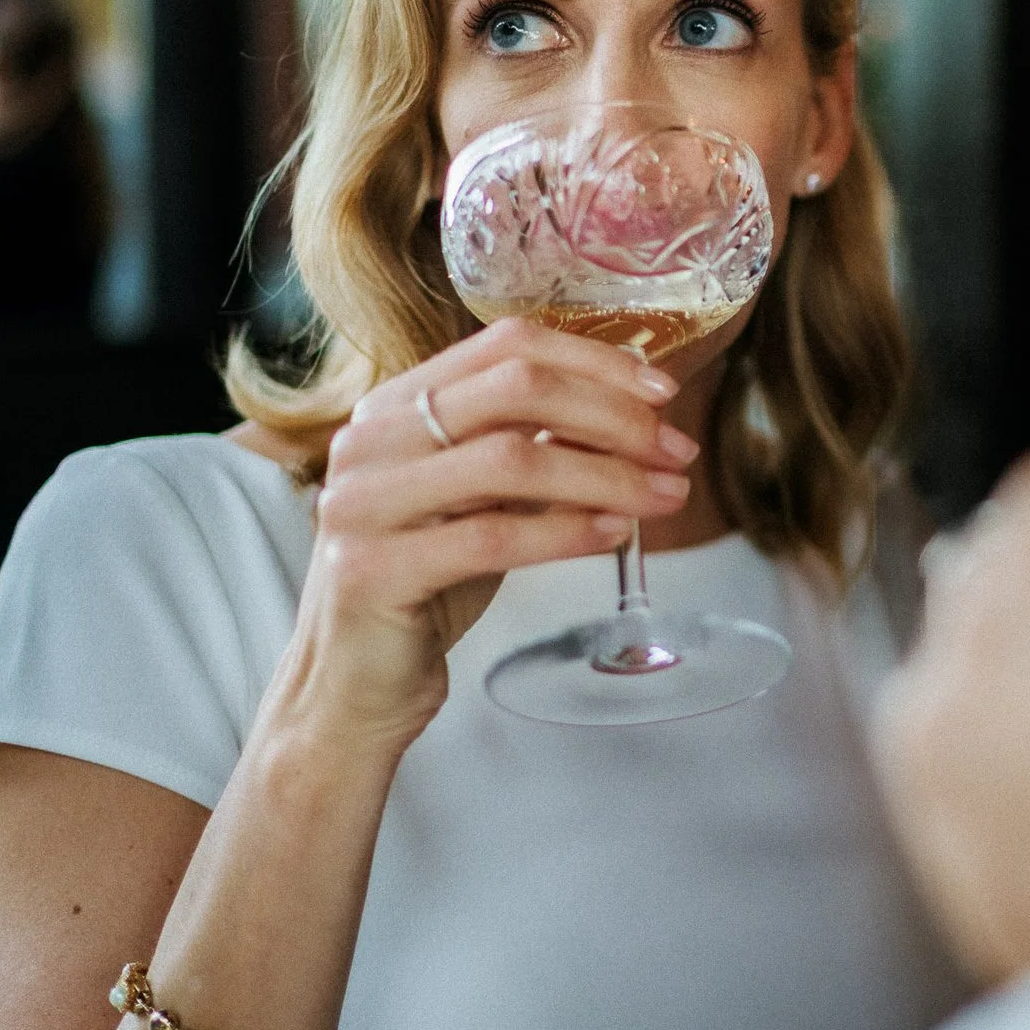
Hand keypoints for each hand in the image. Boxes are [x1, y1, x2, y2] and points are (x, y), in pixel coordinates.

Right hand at [270, 318, 699, 749]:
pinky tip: (616, 534)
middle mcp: (369, 439)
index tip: (662, 392)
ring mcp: (361, 502)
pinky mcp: (369, 570)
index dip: (594, 359)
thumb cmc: (428, 584)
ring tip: (666, 495)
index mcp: (395, 405)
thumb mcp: (483, 499)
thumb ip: (535, 448)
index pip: (505, 344)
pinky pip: (492, 537)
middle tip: (677, 450)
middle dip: (613, 416)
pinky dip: (568, 531)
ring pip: (510, 460)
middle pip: (515, 388)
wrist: (352, 685)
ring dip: (607, 474)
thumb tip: (636, 412)